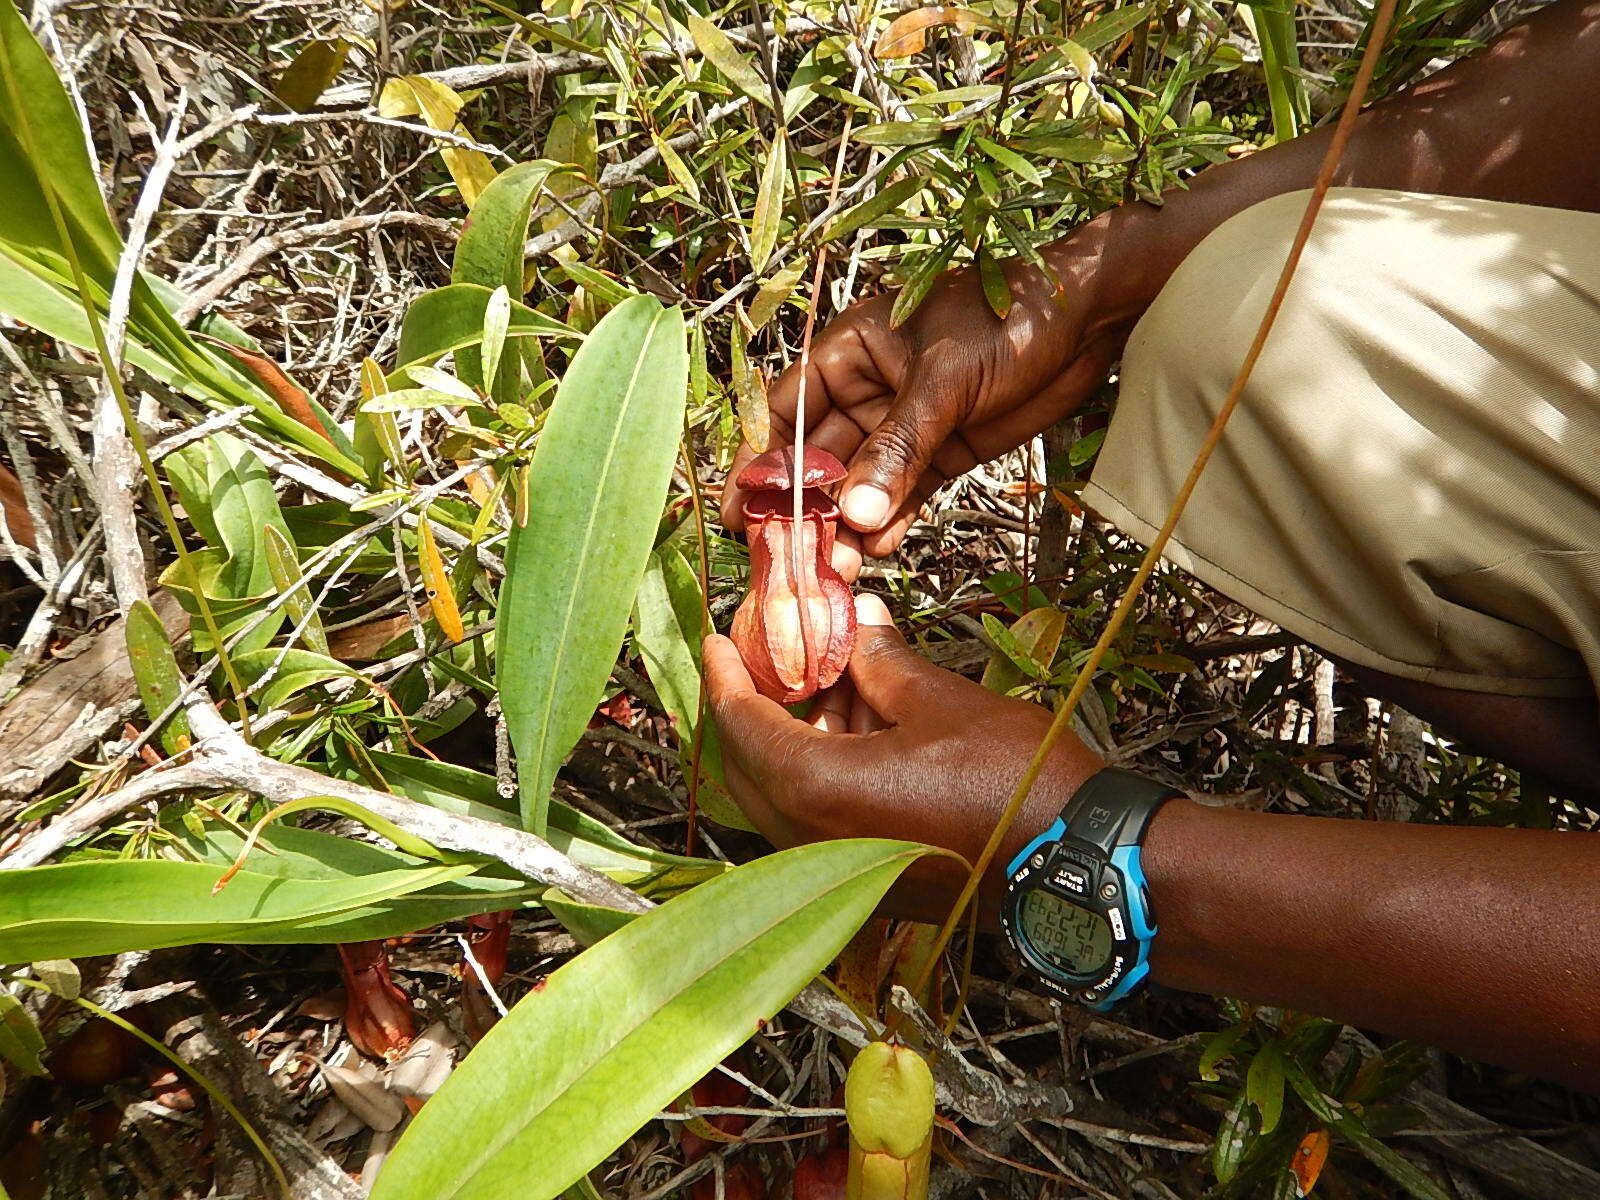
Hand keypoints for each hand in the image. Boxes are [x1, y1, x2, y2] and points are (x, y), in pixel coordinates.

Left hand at [704, 593, 1102, 921]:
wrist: (1076, 860)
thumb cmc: (1014, 782)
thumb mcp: (938, 701)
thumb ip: (881, 661)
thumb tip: (859, 619)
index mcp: (817, 790)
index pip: (741, 726)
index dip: (726, 675)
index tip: (718, 639)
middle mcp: (812, 841)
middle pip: (750, 765)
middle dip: (752, 706)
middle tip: (762, 657)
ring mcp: (841, 870)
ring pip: (784, 794)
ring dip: (794, 737)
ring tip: (826, 680)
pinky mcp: (871, 882)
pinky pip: (817, 820)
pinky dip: (821, 771)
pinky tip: (856, 726)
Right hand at [720, 223, 1140, 578]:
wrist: (1088, 317)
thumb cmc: (1007, 319)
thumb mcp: (944, 381)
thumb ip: (898, 447)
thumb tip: (855, 513)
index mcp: (851, 352)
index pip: (788, 412)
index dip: (763, 461)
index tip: (741, 510)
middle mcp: (869, 389)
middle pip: (822, 457)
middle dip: (810, 508)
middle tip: (795, 558)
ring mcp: (907, 424)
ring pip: (863, 482)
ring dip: (851, 523)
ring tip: (841, 566)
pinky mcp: (945, 450)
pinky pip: (905, 492)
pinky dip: (892, 520)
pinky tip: (881, 548)